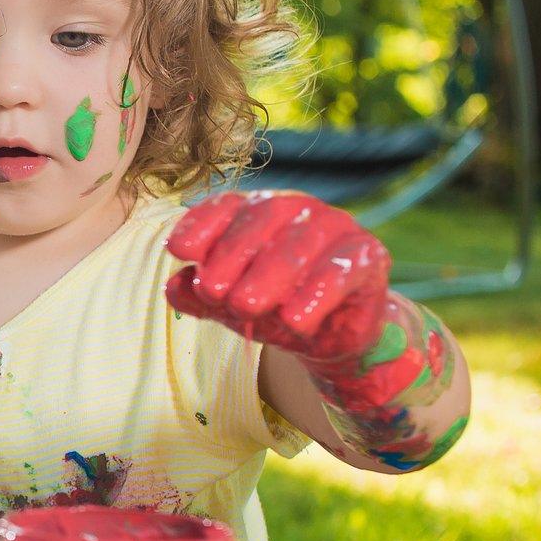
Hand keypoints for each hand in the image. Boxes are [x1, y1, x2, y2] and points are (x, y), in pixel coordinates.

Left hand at [165, 191, 389, 362]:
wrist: (329, 333)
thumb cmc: (271, 306)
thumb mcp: (227, 305)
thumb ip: (199, 296)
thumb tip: (173, 287)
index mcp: (255, 210)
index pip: (225, 206)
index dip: (200, 225)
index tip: (178, 250)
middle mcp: (294, 209)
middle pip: (260, 220)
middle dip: (231, 255)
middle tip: (213, 292)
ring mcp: (334, 227)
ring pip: (299, 244)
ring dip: (269, 276)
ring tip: (244, 308)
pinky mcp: (367, 256)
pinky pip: (342, 269)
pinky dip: (317, 294)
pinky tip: (295, 321)